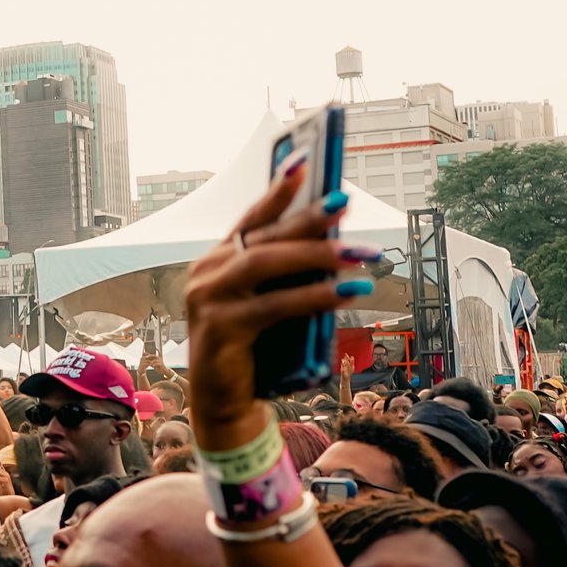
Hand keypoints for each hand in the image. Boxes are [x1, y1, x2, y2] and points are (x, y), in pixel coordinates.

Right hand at [179, 163, 376, 442]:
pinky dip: (314, 296)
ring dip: (317, 255)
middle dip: (309, 219)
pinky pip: (274, 304)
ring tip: (360, 253)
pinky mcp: (219, 328)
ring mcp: (208, 299)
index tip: (304, 163)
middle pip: (264, 237)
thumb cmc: (253, 349)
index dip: (276, 191)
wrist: (225, 403)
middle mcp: (206, 273)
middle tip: (345, 204)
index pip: (250, 218)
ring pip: (266, 263)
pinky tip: (346, 292)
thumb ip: (287, 276)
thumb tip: (334, 244)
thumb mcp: (270, 303)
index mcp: (216, 261)